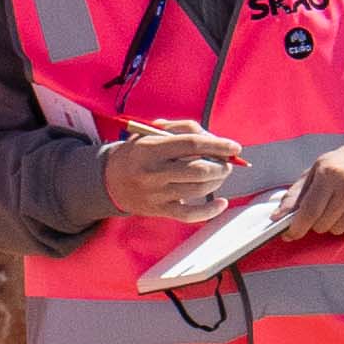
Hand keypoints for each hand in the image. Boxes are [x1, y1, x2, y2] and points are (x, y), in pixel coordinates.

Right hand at [96, 119, 247, 226]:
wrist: (110, 180)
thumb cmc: (139, 152)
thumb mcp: (152, 132)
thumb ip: (182, 129)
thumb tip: (214, 139)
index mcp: (150, 148)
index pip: (191, 144)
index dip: (217, 145)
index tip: (234, 147)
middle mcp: (153, 172)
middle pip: (198, 169)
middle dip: (220, 165)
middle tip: (227, 163)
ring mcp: (157, 194)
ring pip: (198, 189)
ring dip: (217, 181)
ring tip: (220, 174)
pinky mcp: (160, 210)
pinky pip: (191, 215)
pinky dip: (211, 210)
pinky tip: (221, 202)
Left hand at [264, 140, 343, 239]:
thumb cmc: (342, 165)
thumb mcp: (317, 171)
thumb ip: (296, 195)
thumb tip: (277, 218)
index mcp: (330, 173)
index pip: (310, 210)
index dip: (297, 227)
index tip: (290, 234)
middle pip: (323, 224)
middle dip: (319, 222)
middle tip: (326, 208)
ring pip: (339, 230)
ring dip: (336, 224)